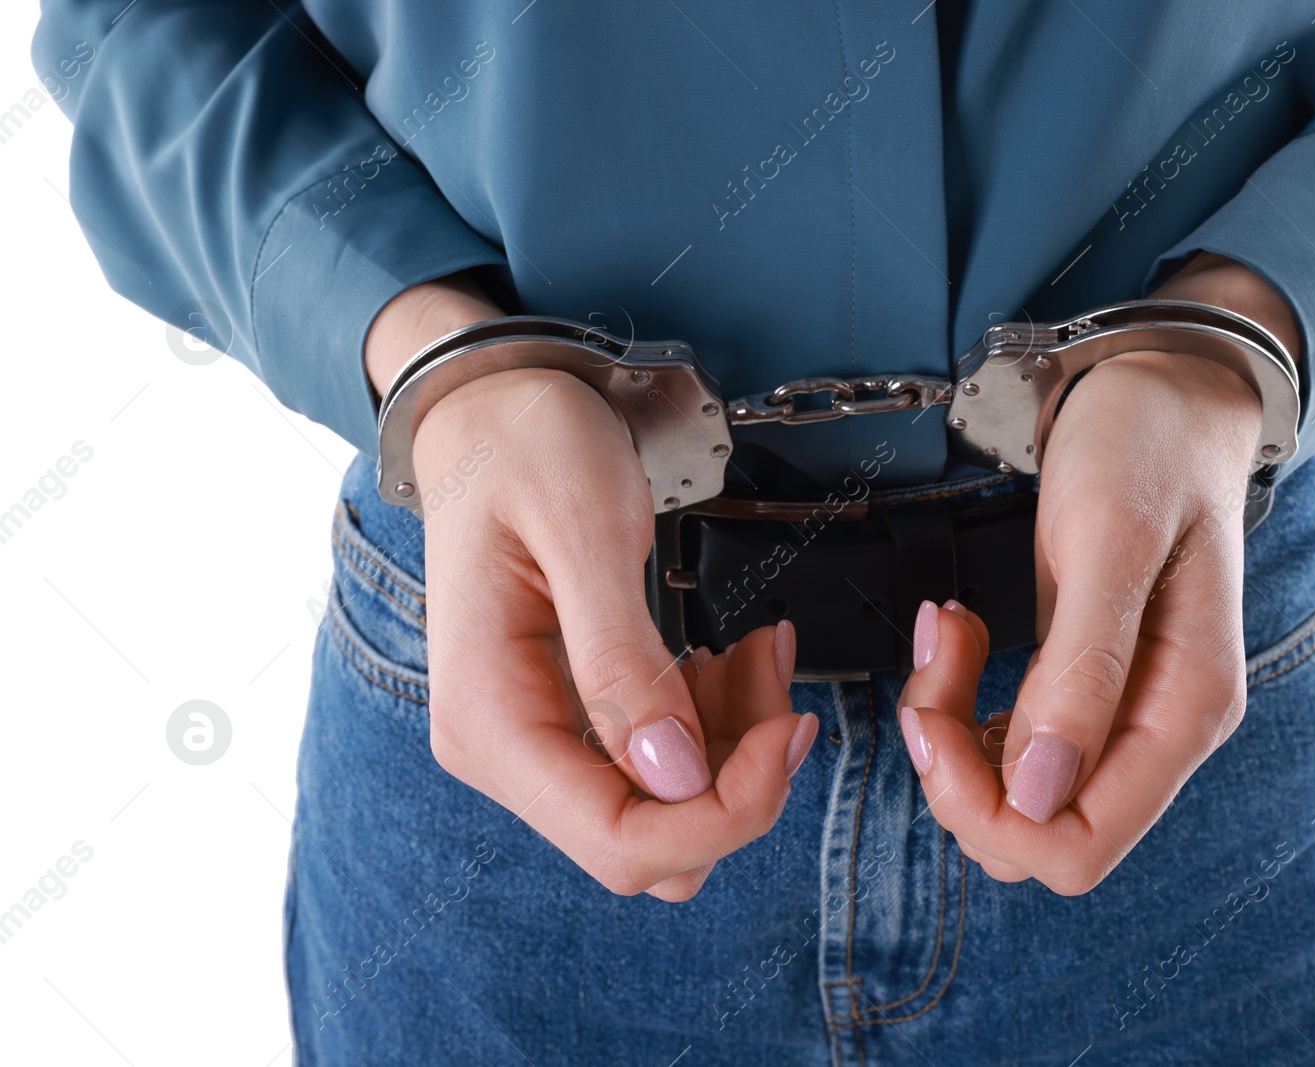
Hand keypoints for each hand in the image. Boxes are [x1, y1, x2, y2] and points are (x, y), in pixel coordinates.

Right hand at [366, 278, 817, 900]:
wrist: (492, 409)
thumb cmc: (526, 447)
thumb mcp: (585, 531)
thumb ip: (622, 659)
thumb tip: (673, 776)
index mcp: (493, 721)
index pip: (620, 842)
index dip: (724, 814)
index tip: (787, 732)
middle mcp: (505, 752)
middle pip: (652, 842)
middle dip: (739, 775)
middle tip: (771, 666)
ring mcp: (535, 739)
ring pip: (668, 807)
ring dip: (735, 743)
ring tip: (755, 647)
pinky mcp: (568, 719)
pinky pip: (660, 763)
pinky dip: (715, 721)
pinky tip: (728, 654)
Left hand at [895, 254, 1298, 893]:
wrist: (1164, 388)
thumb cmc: (1145, 445)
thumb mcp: (1107, 542)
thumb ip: (1081, 672)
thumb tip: (1038, 792)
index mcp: (1183, 711)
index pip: (1077, 844)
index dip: (986, 810)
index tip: (933, 720)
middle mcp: (1158, 729)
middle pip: (1034, 832)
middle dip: (957, 769)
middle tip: (933, 660)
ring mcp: (1122, 712)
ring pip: (1009, 792)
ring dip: (953, 728)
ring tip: (945, 630)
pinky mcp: (1086, 687)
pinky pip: (1007, 744)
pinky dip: (963, 703)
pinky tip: (957, 634)